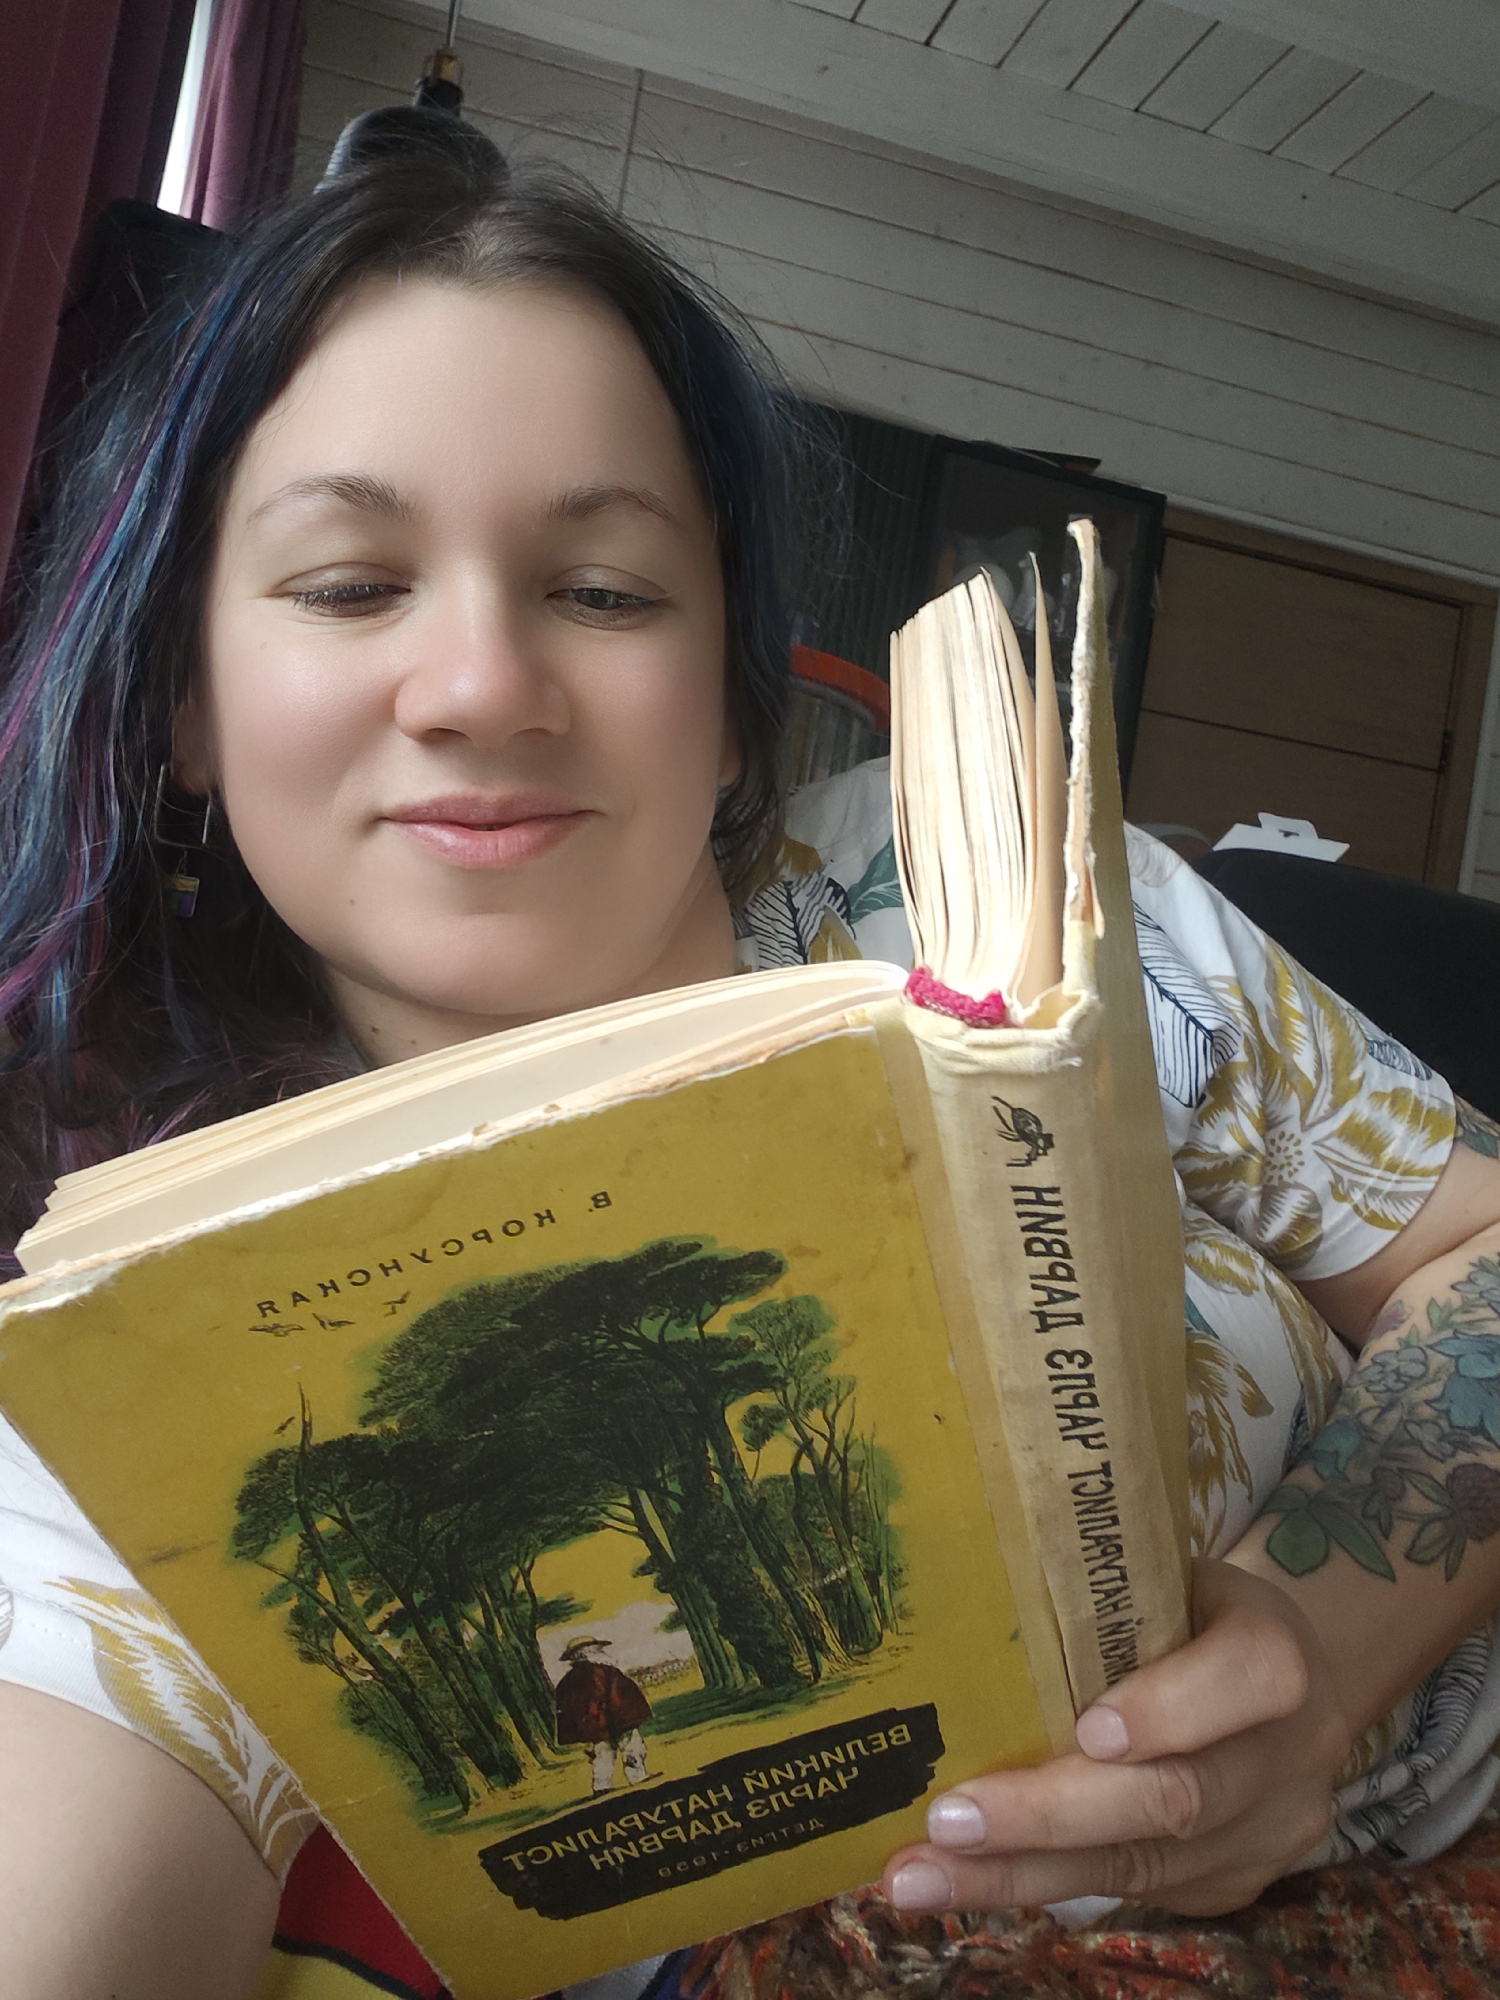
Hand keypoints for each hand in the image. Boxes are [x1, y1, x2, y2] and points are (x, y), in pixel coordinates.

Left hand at [881, 1559, 1350, 1918]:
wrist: (1283, 1692)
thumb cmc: (1193, 1612)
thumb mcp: (1172, 1577)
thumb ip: (1105, 1592)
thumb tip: (960, 1578)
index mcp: (1279, 1647)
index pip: (1253, 1675)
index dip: (1172, 1708)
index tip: (1088, 1731)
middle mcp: (1286, 1753)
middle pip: (1178, 1798)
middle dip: (1051, 1815)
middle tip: (948, 1820)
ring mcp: (1264, 1834)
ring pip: (1141, 1866)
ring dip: (1018, 1873)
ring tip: (919, 1875)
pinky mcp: (1228, 1884)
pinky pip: (1128, 1890)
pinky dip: (1035, 1884)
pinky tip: (961, 1880)